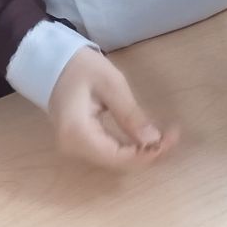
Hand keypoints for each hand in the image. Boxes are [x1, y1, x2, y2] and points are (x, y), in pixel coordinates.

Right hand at [47, 48, 176, 170]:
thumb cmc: (80, 67)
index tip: (172, 137)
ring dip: (142, 152)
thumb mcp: (111, 84)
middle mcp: (74, 147)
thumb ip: (131, 114)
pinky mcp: (80, 144)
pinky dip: (131, 148)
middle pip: (119, 163)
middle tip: (174, 135)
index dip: (149, 153)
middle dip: (149, 153)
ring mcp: (75, 148)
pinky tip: (147, 139)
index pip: (119, 157)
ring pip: (116, 161)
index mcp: (78, 133)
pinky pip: (110, 153)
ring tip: (166, 136)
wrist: (52, 63)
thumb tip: (153, 140)